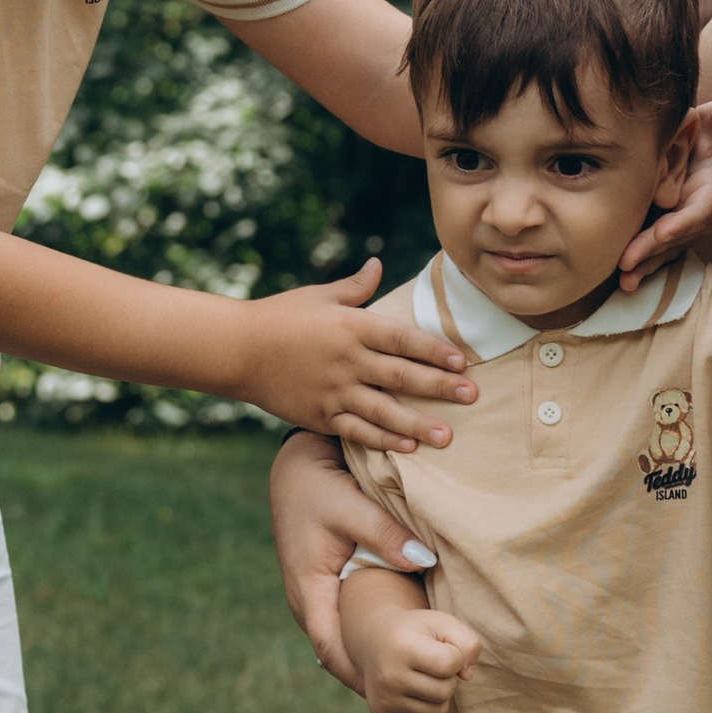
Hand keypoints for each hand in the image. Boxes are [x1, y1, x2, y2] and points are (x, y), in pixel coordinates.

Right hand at [234, 263, 475, 449]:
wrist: (237, 349)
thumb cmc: (280, 316)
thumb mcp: (319, 296)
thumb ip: (355, 287)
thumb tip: (379, 264)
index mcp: (351, 326)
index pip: (403, 338)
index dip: (435, 350)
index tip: (463, 361)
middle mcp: (347, 360)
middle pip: (401, 375)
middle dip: (440, 387)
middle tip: (473, 396)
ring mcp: (334, 391)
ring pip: (384, 411)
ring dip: (418, 424)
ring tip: (448, 436)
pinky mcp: (320, 415)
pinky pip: (357, 431)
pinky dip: (383, 440)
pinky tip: (408, 448)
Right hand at [271, 434, 434, 689]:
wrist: (295, 469)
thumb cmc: (319, 486)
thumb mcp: (352, 506)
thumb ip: (385, 534)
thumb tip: (422, 562)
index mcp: (308, 589)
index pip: (331, 648)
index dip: (359, 674)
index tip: (390, 693)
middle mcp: (304, 599)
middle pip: (334, 652)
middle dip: (365, 675)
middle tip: (406, 696)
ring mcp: (310, 595)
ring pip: (337, 639)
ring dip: (363, 658)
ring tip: (402, 680)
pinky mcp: (320, 586)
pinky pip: (339, 623)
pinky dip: (360, 638)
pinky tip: (389, 648)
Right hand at [359, 603, 482, 712]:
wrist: (373, 642)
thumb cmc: (416, 632)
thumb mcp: (444, 624)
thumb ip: (468, 643)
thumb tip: (467, 676)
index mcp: (403, 648)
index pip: (450, 663)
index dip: (455, 656)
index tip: (442, 649)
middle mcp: (390, 676)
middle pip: (445, 691)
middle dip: (448, 679)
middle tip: (433, 666)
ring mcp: (384, 699)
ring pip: (437, 712)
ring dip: (439, 697)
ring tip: (424, 679)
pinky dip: (427, 712)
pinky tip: (415, 693)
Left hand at [618, 90, 711, 284]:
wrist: (679, 145)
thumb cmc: (695, 129)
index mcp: (711, 188)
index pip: (702, 209)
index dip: (685, 222)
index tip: (665, 232)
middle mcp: (698, 213)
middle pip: (679, 236)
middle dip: (655, 249)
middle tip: (629, 260)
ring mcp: (681, 227)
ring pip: (665, 250)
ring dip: (647, 265)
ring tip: (626, 279)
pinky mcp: (663, 234)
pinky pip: (655, 254)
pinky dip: (641, 267)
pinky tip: (625, 282)